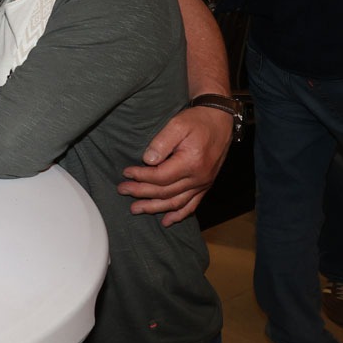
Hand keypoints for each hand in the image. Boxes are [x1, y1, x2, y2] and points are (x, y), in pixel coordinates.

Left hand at [118, 105, 231, 225]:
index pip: (160, 177)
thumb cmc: (197, 121)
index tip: (126, 172)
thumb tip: (147, 160)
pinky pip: (192, 205)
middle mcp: (199, 178)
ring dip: (154, 208)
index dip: (141, 176)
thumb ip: (161, 143)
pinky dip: (179, 215)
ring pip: (176, 203)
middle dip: (141, 193)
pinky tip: (166, 221)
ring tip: (136, 209)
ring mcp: (203, 184)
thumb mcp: (177, 124)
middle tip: (122, 190)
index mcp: (191, 163)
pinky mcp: (205, 185)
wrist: (219, 121)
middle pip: (165, 192)